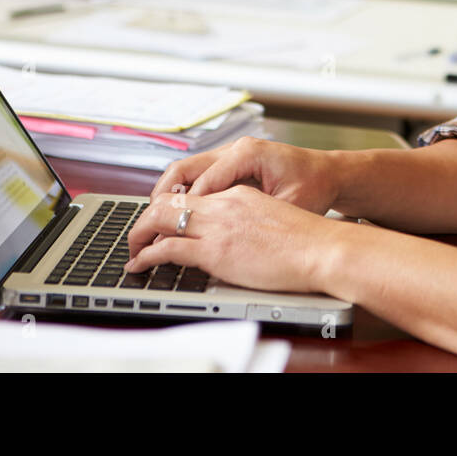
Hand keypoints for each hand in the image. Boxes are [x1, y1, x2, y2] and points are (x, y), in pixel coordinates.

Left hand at [125, 185, 340, 293]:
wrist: (323, 247)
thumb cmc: (308, 239)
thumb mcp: (274, 216)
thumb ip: (248, 219)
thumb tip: (235, 234)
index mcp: (239, 193)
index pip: (193, 192)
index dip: (170, 205)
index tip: (161, 220)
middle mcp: (225, 203)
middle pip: (170, 200)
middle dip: (146, 217)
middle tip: (138, 233)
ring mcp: (218, 225)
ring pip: (162, 219)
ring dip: (140, 233)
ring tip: (133, 248)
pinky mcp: (216, 250)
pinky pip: (168, 247)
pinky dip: (147, 254)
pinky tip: (140, 262)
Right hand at [150, 136, 339, 216]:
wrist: (331, 174)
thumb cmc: (315, 187)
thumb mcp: (287, 206)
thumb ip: (253, 216)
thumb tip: (219, 233)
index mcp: (248, 153)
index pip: (202, 182)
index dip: (183, 210)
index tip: (167, 234)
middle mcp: (235, 148)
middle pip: (184, 169)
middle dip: (163, 198)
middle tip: (147, 225)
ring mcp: (232, 153)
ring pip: (187, 170)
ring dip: (170, 195)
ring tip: (156, 222)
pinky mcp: (232, 162)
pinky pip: (199, 175)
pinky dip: (185, 194)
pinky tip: (180, 216)